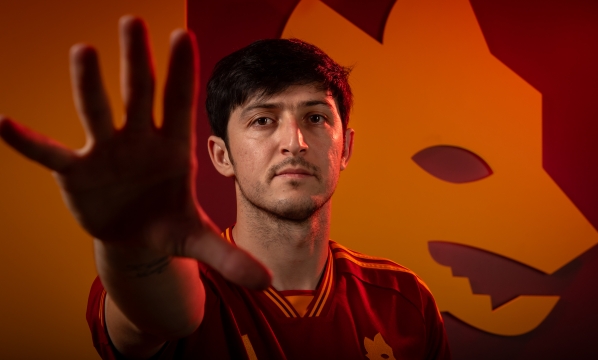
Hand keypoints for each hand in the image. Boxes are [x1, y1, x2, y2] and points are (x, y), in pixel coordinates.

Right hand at [0, 16, 269, 288]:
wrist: (139, 239)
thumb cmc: (171, 224)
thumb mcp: (198, 241)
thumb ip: (229, 257)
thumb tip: (268, 281)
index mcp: (174, 148)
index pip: (180, 103)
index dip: (182, 73)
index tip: (183, 36)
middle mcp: (140, 141)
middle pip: (139, 94)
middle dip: (138, 61)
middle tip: (133, 21)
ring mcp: (106, 153)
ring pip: (97, 113)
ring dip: (89, 86)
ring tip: (83, 51)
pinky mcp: (77, 173)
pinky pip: (50, 155)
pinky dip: (29, 143)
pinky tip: (5, 125)